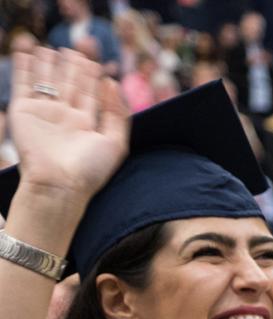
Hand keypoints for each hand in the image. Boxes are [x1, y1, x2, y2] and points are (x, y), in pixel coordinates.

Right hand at [9, 43, 129, 206]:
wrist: (58, 184)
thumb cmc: (90, 169)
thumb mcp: (116, 143)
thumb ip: (118, 114)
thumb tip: (112, 83)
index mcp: (86, 125)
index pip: (89, 94)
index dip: (90, 77)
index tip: (92, 60)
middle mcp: (65, 118)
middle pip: (67, 85)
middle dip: (70, 68)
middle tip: (72, 49)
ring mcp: (43, 114)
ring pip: (45, 82)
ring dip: (46, 65)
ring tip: (47, 48)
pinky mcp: (23, 112)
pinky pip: (22, 85)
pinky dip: (23, 69)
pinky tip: (25, 53)